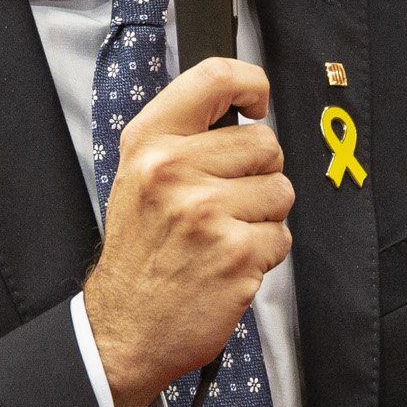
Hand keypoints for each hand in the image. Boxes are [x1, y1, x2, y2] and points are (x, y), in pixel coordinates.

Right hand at [81, 58, 292, 406]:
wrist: (125, 328)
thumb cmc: (140, 254)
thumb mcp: (138, 177)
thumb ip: (183, 138)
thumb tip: (242, 106)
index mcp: (149, 144)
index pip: (214, 78)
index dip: (249, 83)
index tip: (256, 102)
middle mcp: (174, 171)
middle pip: (265, 143)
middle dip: (258, 175)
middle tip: (223, 205)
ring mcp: (206, 212)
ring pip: (281, 190)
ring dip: (264, 217)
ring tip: (223, 237)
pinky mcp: (236, 253)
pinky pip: (282, 236)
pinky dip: (264, 254)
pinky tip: (229, 265)